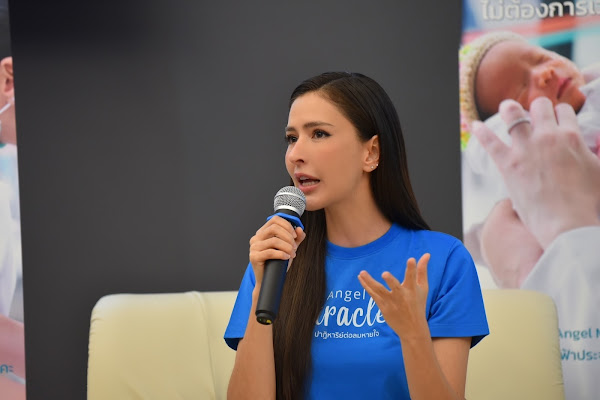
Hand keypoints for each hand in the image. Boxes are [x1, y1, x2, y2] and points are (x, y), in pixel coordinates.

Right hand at [248, 216, 304, 285]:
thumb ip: (296, 238)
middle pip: (274, 228)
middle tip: (295, 247)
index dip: (287, 225)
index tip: (295, 235)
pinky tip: (286, 257)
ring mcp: (254, 247)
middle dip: (288, 237)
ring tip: (292, 254)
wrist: (268, 280)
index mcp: (263, 232)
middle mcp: (256, 238)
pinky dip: (281, 254)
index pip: (275, 220)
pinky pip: (270, 252)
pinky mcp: (254, 257)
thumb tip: (300, 229)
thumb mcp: (288, 248)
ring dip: (287, 247)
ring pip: (274, 240)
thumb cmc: (277, 263)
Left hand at [357, 253, 430, 339]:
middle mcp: (401, 296)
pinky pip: (373, 295)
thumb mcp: (423, 288)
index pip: (412, 277)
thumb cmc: (418, 304)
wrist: (412, 328)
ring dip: (370, 282)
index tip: (411, 259)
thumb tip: (426, 254)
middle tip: (385, 274)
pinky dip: (366, 286)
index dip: (412, 268)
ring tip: (361, 273)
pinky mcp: (383, 307)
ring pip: (379, 291)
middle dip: (391, 281)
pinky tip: (360, 277)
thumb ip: (422, 270)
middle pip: (395, 287)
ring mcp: (391, 302)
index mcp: (412, 290)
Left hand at [473, 97, 599, 248]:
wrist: (568, 223)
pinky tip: (475, 126)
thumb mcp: (599, 171)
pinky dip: (481, 132)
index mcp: (571, 136)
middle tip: (533, 114)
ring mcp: (526, 148)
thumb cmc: (588, 202)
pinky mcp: (508, 164)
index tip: (555, 118)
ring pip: (513, 115)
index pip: (564, 110)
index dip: (559, 113)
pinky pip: (490, 142)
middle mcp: (548, 136)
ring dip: (509, 109)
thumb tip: (591, 147)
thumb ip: (594, 154)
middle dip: (537, 108)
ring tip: (506, 108)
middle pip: (539, 106)